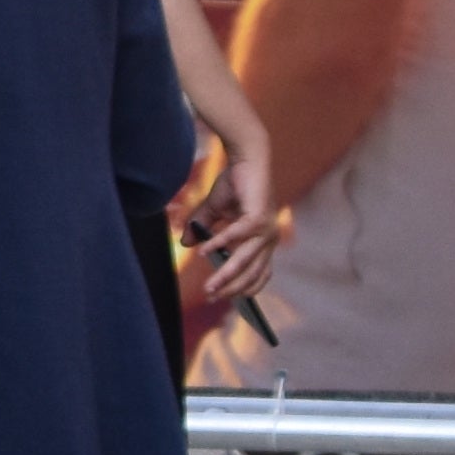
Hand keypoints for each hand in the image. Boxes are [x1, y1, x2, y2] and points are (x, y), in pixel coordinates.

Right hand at [177, 114, 280, 311]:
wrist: (246, 157)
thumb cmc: (235, 182)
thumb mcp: (214, 210)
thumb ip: (201, 228)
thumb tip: (185, 244)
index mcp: (263, 240)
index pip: (258, 274)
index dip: (242, 288)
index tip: (222, 298)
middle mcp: (269, 238)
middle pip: (252, 273)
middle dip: (230, 288)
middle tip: (210, 297)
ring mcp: (266, 229)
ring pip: (244, 260)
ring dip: (225, 276)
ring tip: (209, 287)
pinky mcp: (259, 216)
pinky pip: (236, 236)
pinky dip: (219, 245)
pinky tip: (204, 253)